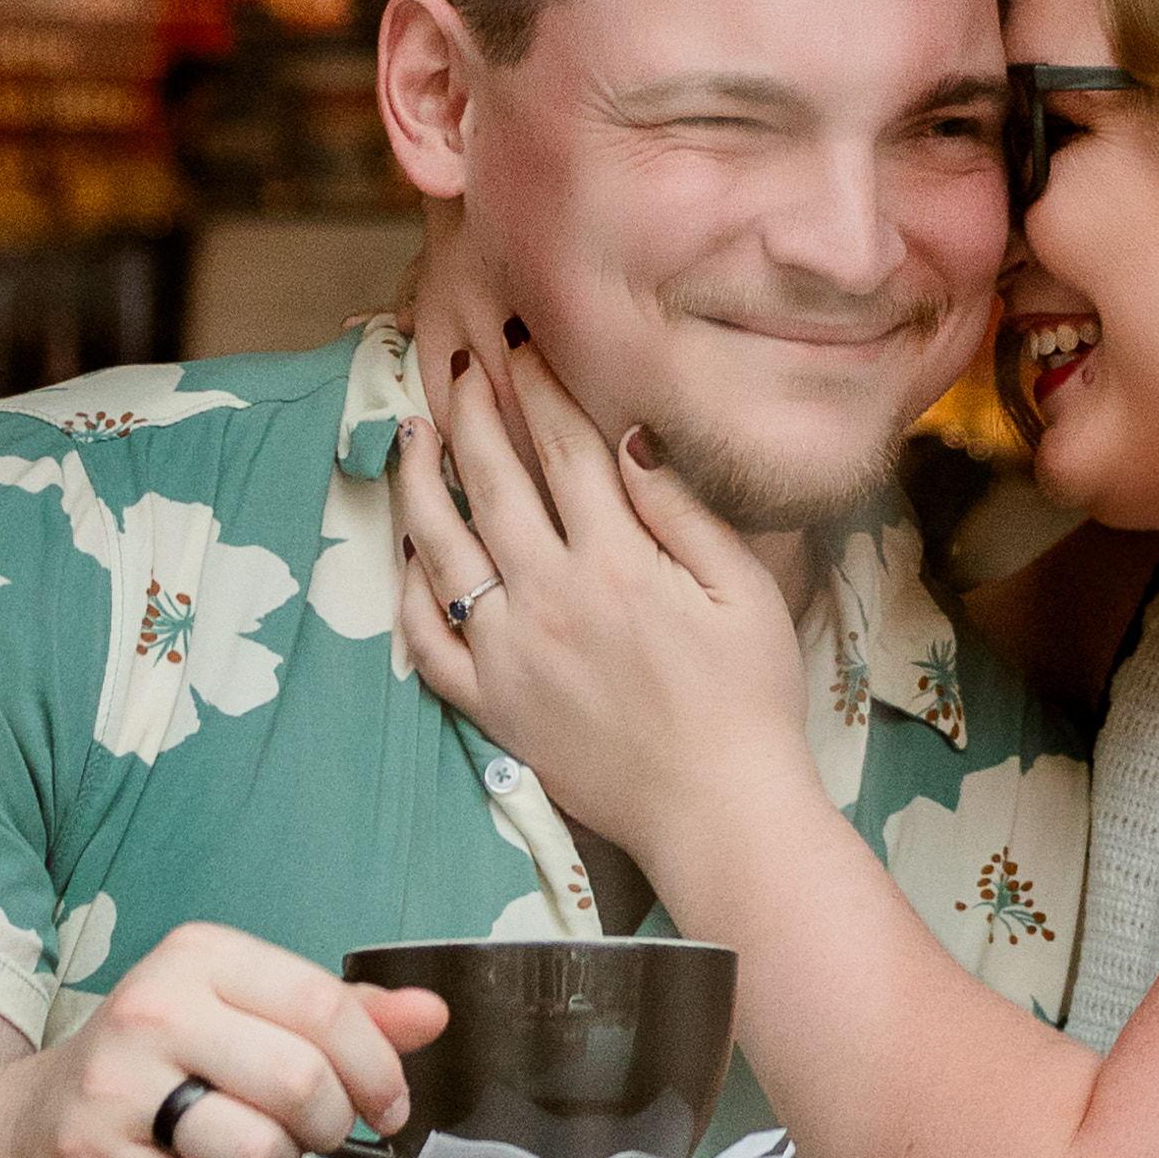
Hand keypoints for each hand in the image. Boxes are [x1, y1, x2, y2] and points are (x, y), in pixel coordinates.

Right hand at [30, 922, 445, 1157]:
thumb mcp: (245, 1016)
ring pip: (261, 1151)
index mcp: (199, 957)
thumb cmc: (163, 1068)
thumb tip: (431, 1014)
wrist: (37, 1128)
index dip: (377, 1069)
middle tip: (316, 1139)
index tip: (388, 1107)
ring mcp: (117, 1088)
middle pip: (300, 1082)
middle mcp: (152, 1010)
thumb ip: (340, 1016)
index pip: (324, 1006)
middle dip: (328, 1128)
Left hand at [394, 341, 817, 876]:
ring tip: (411, 437)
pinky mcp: (491, 707)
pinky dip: (409, 593)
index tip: (522, 346)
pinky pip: (428, 642)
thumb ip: (680, 512)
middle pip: (492, 480)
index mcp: (616, 561)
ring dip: (420, 483)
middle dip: (470, 410)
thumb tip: (629, 439)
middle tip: (458, 366)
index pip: (563, 447)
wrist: (718, 811)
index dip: (538, 386)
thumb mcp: (744, 592)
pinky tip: (408, 555)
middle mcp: (548, 597)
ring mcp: (510, 654)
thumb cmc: (750, 701)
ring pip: (440, 549)